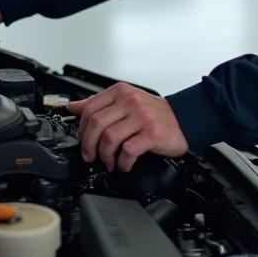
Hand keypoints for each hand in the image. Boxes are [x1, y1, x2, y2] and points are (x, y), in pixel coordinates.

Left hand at [67, 82, 187, 171]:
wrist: (184, 118)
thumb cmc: (154, 113)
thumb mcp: (125, 101)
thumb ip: (99, 104)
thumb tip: (72, 106)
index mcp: (120, 92)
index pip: (89, 108)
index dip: (81, 129)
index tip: (82, 141)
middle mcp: (130, 101)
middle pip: (96, 124)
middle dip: (89, 146)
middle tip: (91, 156)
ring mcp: (141, 117)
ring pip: (109, 138)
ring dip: (105, 156)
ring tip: (110, 162)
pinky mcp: (151, 133)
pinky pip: (128, 151)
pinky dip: (122, 162)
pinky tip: (125, 164)